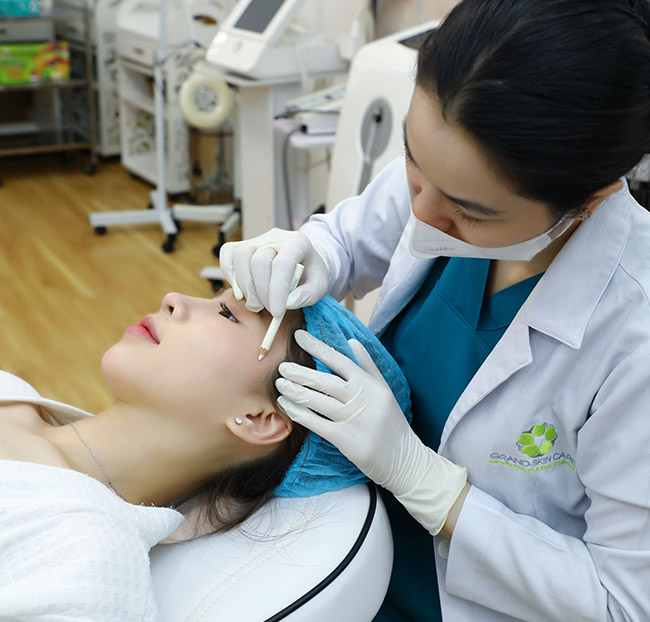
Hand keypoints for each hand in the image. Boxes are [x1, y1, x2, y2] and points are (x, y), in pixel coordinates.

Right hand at [219, 229, 329, 315]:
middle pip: (259, 261)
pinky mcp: (243, 245)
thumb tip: (288, 303)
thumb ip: (307, 295)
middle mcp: (276, 237)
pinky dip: (230, 275)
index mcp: (298, 242)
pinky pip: (228, 255)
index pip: (282, 264)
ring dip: (246, 286)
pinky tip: (241, 291)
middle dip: (262, 292)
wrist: (304, 260)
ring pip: (241, 257)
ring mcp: (257, 239)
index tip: (277, 313)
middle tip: (269, 309)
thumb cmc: (311, 274)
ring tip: (256, 303)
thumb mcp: (319, 286)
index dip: (277, 291)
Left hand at [276, 330, 467, 535]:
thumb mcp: (385, 390)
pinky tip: (287, 406)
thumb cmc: (393, 423)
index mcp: (370, 384)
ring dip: (295, 391)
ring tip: (280, 384)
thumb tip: (352, 342)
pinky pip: (316, 423)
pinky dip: (299, 413)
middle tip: (282, 366)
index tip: (299, 336)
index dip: (317, 347)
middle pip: (324, 381)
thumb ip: (368, 365)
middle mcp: (362, 399)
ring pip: (317, 401)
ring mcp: (353, 419)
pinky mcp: (345, 440)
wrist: (404, 459)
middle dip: (300, 372)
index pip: (339, 360)